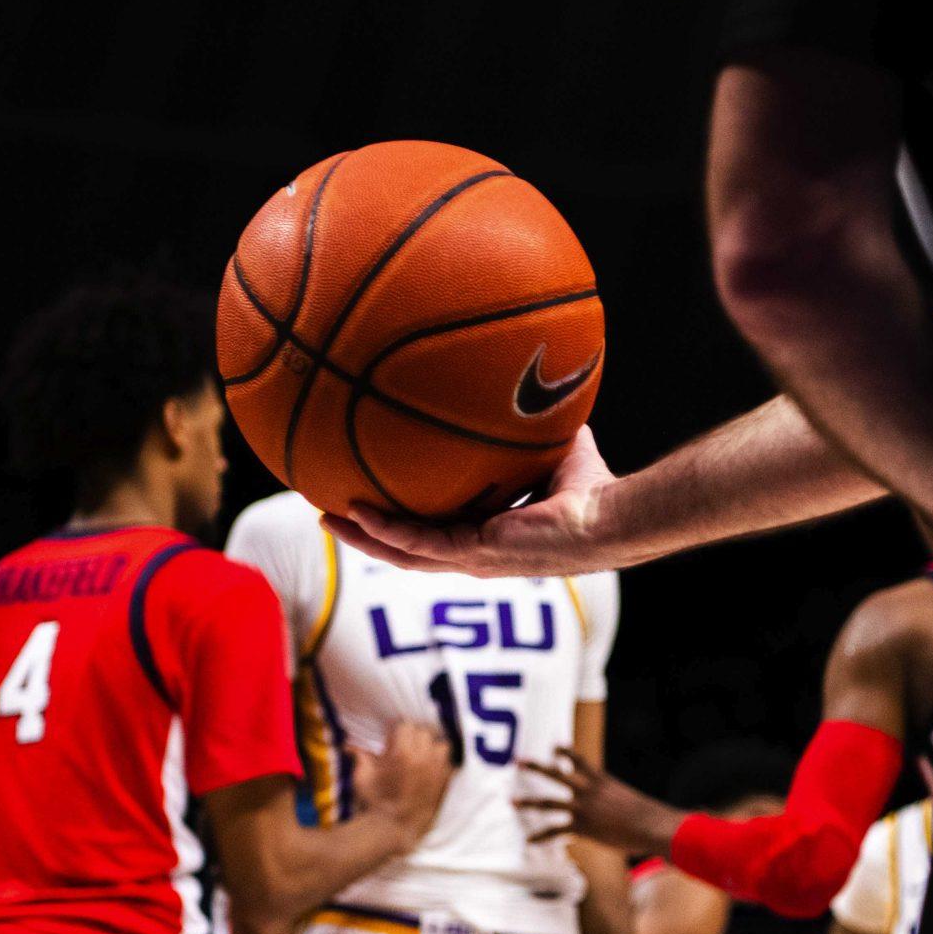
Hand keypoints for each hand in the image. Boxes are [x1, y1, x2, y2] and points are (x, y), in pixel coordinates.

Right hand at [326, 427, 623, 579]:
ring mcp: (473, 558)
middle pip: (404, 549)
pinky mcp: (476, 555)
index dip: (398, 520)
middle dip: (366, 534)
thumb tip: (521, 375)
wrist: (606, 517)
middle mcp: (475, 552)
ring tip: (326, 518)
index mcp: (487, 533)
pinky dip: (387, 530)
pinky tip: (358, 512)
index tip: (368, 499)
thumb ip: (525, 424)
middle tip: (329, 514)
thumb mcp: (547, 446)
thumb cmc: (591, 489)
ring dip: (364, 538)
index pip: (433, 530)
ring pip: (402, 553)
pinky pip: (419, 543)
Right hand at [352, 721, 452, 838]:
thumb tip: (350, 746)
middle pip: (424, 733)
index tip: (394, 742)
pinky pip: (449, 763)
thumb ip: (361, 757)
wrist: (393, 829)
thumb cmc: (374, 803)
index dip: (399, 734)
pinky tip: (432, 771)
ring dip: (432, 749)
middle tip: (407, 751)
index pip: (406, 726)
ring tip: (423, 759)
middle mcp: (422, 758)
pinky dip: (442, 764)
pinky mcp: (445, 782)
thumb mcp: (362, 778)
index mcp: (401, 753)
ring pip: (441, 745)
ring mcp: (437, 769)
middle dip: (414, 739)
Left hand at [518, 746, 685, 858]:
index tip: (553, 745)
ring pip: (548, 801)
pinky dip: (541, 836)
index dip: (564, 751)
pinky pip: (556, 830)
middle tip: (518, 760)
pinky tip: (528, 841)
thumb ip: (617, 803)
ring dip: (528, 801)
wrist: (652, 826)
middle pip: (556, 774)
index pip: (579, 760)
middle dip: (536, 767)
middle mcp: (588, 791)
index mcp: (601, 781)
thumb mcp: (630, 802)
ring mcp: (584, 808)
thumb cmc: (648, 816)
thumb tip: (619, 811)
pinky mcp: (583, 826)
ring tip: (512, 801)